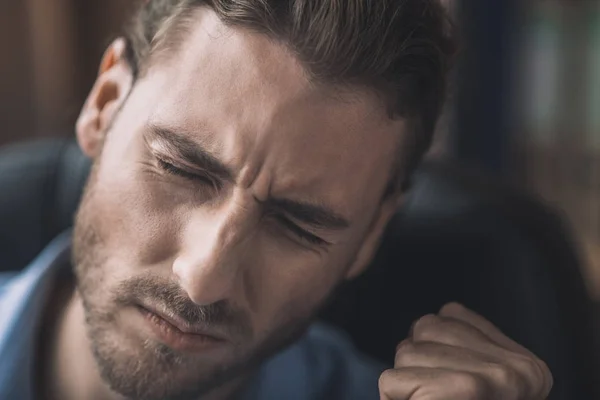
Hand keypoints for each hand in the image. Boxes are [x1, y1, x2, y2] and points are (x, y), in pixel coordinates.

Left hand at [378, 303, 552, 399]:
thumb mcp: (490, 385)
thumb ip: (469, 349)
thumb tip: (425, 325)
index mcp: (523, 363)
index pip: (451, 315)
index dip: (431, 345)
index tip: (442, 377)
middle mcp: (515, 368)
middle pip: (426, 328)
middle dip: (415, 359)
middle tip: (429, 389)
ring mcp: (491, 379)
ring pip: (406, 352)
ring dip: (403, 379)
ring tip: (425, 397)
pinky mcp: (464, 390)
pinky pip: (392, 380)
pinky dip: (393, 396)